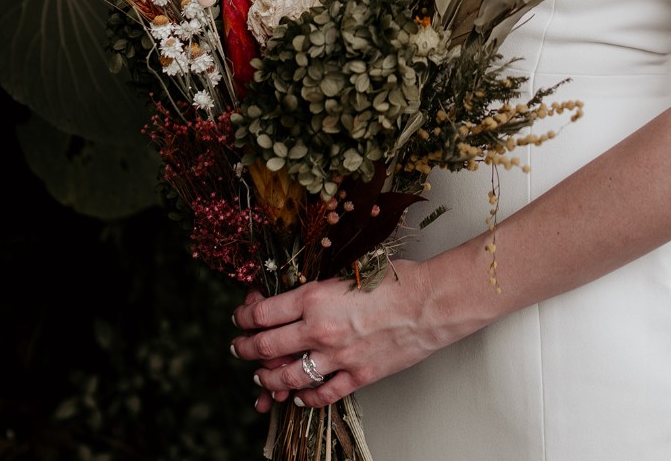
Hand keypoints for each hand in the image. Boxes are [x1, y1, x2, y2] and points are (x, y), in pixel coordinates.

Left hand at [230, 259, 444, 410]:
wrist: (431, 302)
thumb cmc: (398, 280)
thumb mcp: (349, 272)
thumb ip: (320, 289)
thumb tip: (299, 297)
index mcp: (314, 297)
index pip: (262, 312)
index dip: (244, 315)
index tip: (242, 316)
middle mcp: (319, 329)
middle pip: (266, 346)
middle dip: (245, 348)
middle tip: (240, 347)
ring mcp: (337, 356)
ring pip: (287, 376)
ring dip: (268, 378)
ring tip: (261, 377)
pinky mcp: (357, 375)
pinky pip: (322, 394)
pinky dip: (306, 397)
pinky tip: (300, 396)